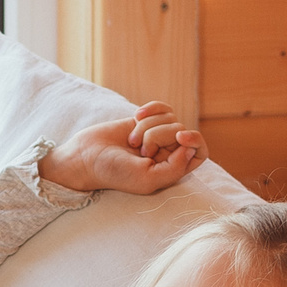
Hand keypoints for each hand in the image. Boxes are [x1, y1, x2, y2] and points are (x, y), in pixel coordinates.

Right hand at [37, 104, 206, 195]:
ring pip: (170, 118)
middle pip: (182, 132)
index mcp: (173, 170)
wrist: (87, 156)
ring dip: (147, 126)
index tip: (181, 137)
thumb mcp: (147, 179)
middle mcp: (168, 152)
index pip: (200, 152)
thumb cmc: (115, 173)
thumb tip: (190, 148)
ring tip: (131, 142)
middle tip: (140, 150)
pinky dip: (151, 109)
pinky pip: (162, 107)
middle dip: (159, 136)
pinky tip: (136, 116)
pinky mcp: (146, 119)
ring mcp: (157, 134)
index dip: (195, 141)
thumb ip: (175, 169)